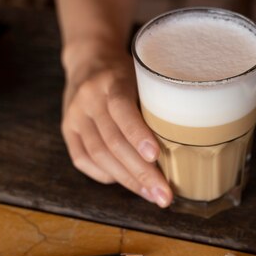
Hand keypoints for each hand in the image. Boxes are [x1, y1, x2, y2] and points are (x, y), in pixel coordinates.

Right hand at [61, 42, 172, 207]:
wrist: (89, 60)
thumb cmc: (127, 73)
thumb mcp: (144, 76)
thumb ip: (157, 102)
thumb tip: (188, 142)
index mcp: (111, 81)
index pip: (122, 110)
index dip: (138, 134)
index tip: (156, 156)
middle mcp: (88, 99)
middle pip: (113, 141)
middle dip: (140, 172)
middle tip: (164, 195)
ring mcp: (74, 116)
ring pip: (99, 155)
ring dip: (127, 180)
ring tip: (152, 195)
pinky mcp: (67, 130)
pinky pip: (83, 160)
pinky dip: (106, 175)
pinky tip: (127, 182)